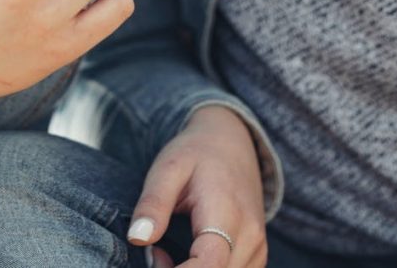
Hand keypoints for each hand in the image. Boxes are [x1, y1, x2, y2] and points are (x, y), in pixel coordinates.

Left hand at [128, 105, 267, 267]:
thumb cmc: (196, 154)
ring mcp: (258, 248)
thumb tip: (137, 239)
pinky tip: (187, 258)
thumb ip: (153, 203)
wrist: (231, 142)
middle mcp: (250, 236)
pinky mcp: (257, 256)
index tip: (153, 259)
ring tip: (167, 251)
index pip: (209, 265)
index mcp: (227, 213)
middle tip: (154, 252)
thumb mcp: (168, 168)